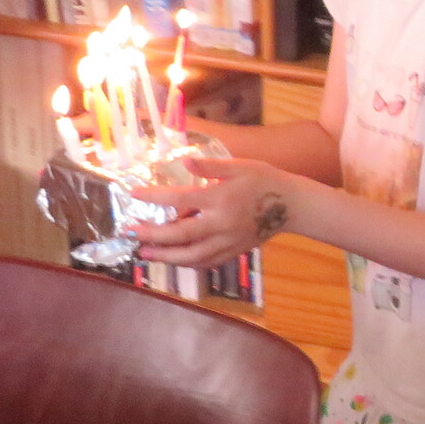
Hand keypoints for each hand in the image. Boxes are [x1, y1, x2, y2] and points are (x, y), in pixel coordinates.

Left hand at [129, 156, 298, 267]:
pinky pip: (207, 262)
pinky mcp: (235, 250)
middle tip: (131, 233)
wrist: (293, 205)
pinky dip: (188, 263)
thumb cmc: (265, 180)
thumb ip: (210, 165)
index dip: (153, 197)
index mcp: (220, 198)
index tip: (134, 194)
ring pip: (192, 255)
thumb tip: (184, 160)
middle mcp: (221, 223)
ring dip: (166, 256)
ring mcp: (228, 240)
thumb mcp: (239, 165)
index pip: (179, 198)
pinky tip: (175, 260)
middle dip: (152, 235)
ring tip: (146, 253)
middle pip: (180, 235)